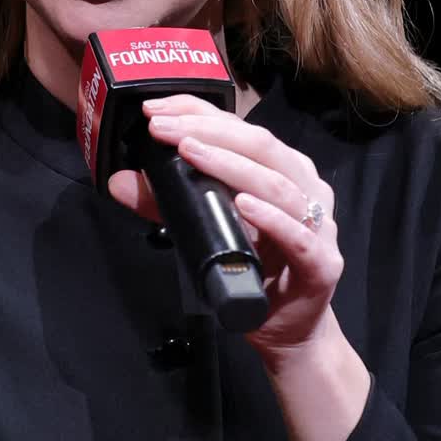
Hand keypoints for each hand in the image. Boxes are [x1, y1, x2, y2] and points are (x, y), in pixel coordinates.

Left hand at [106, 95, 342, 359]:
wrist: (288, 331)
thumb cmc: (253, 272)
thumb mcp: (206, 230)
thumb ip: (167, 205)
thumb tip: (119, 181)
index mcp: (284, 171)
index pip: (242, 129)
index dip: (200, 112)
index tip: (157, 110)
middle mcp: (306, 190)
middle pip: (262, 147)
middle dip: (210, 131)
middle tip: (165, 128)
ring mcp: (318, 227)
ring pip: (278, 184)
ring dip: (232, 165)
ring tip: (193, 153)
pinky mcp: (321, 265)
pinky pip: (298, 237)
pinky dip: (270, 218)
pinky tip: (243, 204)